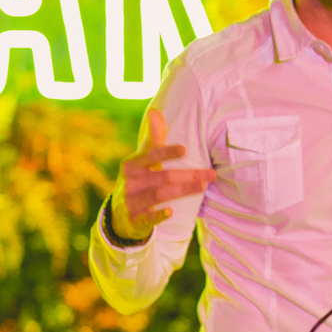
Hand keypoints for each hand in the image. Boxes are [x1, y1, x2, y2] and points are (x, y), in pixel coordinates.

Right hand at [109, 110, 216, 242]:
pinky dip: (158, 215)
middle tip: (211, 174)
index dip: (166, 152)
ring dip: (182, 191)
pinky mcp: (134, 220)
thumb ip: (152, 139)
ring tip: (202, 187)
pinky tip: (171, 212)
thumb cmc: (138, 180)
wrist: (119, 214)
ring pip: (159, 195)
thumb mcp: (142, 161)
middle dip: (189, 175)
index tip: (185, 149)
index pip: (150, 156)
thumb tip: (155, 112)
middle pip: (163, 176)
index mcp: (132, 165)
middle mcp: (130, 182)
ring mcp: (131, 202)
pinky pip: (146, 218)